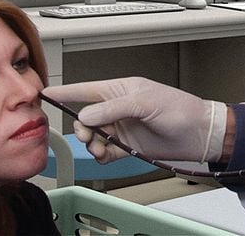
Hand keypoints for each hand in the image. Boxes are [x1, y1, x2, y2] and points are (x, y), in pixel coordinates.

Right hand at [42, 77, 227, 162]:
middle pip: (86, 117)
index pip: (87, 89)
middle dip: (81, 127)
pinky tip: (107, 155)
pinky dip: (101, 156)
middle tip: (88, 134)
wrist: (197, 133)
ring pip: (93, 136)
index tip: (47, 92)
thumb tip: (86, 116)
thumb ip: (113, 109)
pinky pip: (105, 152)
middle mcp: (118, 108)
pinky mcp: (127, 146)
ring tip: (100, 147)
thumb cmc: (179, 108)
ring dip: (91, 143)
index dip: (67, 91)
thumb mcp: (144, 102)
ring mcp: (121, 128)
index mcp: (120, 90)